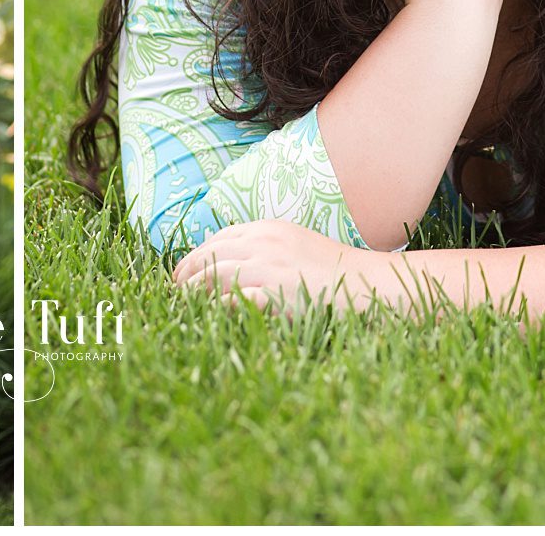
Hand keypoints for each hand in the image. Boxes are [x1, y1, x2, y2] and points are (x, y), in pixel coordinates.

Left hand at [173, 219, 375, 314]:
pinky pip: (235, 299)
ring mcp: (270, 268)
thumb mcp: (294, 245)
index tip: (185, 272)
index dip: (196, 256)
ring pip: (215, 274)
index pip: (218, 239)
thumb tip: (229, 260)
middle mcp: (264, 244)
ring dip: (194, 290)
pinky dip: (218, 306)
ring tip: (183, 302)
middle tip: (175, 289)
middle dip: (186, 272)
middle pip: (209, 254)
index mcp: (267, 229)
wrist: (369, 285)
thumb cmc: (333, 270)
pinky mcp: (277, 294)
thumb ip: (263, 248)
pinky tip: (210, 314)